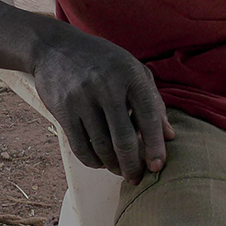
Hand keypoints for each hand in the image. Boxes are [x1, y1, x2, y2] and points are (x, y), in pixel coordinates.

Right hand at [30, 27, 174, 183]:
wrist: (55, 47)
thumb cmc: (102, 60)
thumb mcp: (132, 69)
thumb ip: (153, 101)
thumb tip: (169, 136)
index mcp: (129, 74)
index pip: (148, 116)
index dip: (155, 145)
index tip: (158, 166)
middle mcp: (105, 86)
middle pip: (123, 138)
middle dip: (133, 164)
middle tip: (137, 177)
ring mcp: (82, 98)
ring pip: (101, 146)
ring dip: (113, 165)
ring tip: (120, 170)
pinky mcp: (62, 109)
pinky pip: (80, 146)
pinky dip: (92, 160)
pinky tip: (100, 162)